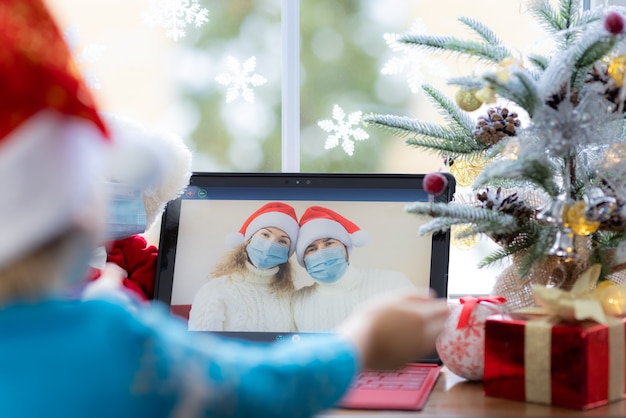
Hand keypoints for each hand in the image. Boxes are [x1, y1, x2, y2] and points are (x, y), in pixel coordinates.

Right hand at [335, 289, 449, 370]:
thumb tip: (430, 295)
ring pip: (432, 341)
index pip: (443, 310)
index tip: (441, 303)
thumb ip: (413, 295)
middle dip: (440, 320)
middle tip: (431, 314)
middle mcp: (423, 336)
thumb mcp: (390, 299)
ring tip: (416, 326)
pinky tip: (404, 339)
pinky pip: (418, 351)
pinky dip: (416, 344)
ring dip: (430, 333)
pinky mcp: (406, 362)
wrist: (356, 346)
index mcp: (420, 318)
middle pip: (442, 327)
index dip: (443, 305)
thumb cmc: (370, 319)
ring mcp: (416, 351)